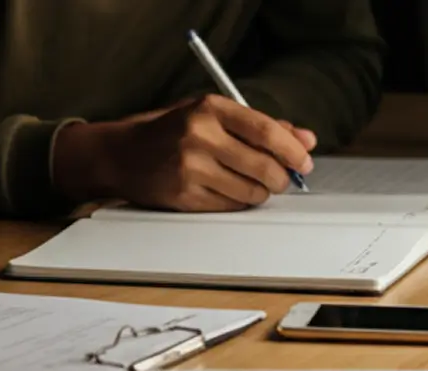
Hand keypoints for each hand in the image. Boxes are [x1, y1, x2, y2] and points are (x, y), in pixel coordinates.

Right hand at [54, 94, 316, 211]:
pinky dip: (239, 202)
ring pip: (251, 190)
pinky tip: (230, 192)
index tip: (304, 161)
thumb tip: (306, 140)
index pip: (266, 130)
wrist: (121, 154)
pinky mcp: (183, 195)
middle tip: (283, 179)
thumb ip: (259, 125)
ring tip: (255, 185)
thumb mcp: (211, 115)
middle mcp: (198, 136)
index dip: (292, 149)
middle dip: (282, 177)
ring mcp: (189, 168)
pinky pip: (230, 205)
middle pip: (263, 165)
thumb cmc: (171, 131)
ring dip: (261, 192)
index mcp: (208, 108)